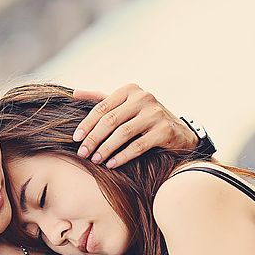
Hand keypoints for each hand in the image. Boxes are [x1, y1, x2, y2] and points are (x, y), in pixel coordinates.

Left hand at [72, 84, 199, 168]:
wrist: (180, 133)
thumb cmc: (145, 120)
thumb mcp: (125, 106)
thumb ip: (101, 99)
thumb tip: (74, 93)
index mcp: (130, 90)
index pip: (102, 107)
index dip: (87, 124)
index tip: (75, 139)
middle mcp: (144, 98)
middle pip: (111, 120)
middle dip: (93, 138)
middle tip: (82, 153)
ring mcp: (156, 113)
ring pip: (123, 133)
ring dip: (106, 149)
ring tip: (95, 160)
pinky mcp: (165, 130)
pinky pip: (138, 146)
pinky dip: (122, 156)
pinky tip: (111, 164)